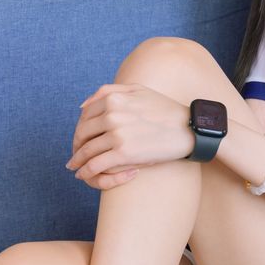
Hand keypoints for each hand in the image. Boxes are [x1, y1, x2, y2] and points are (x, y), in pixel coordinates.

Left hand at [66, 83, 194, 188]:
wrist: (189, 129)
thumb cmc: (165, 110)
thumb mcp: (137, 90)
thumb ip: (108, 92)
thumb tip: (82, 106)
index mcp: (113, 99)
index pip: (84, 116)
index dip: (79, 129)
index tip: (79, 139)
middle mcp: (112, 114)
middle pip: (82, 133)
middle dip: (76, 145)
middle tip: (75, 155)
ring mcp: (116, 134)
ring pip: (86, 150)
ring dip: (77, 160)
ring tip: (75, 167)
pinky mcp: (123, 154)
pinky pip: (95, 164)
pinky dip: (85, 171)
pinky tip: (83, 174)